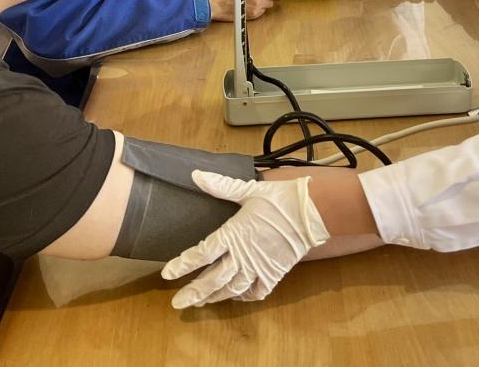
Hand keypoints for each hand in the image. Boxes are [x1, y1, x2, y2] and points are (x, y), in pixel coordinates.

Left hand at [162, 171, 329, 307]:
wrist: (311, 212)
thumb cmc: (279, 199)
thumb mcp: (248, 190)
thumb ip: (221, 186)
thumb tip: (195, 175)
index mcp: (234, 234)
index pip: (201, 253)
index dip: (183, 265)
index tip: (167, 274)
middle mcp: (242, 255)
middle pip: (212, 279)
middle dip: (193, 292)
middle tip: (177, 303)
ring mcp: (258, 268)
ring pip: (231, 290)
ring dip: (214, 297)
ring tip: (200, 302)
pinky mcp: (273, 274)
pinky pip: (255, 292)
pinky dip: (243, 297)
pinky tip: (235, 297)